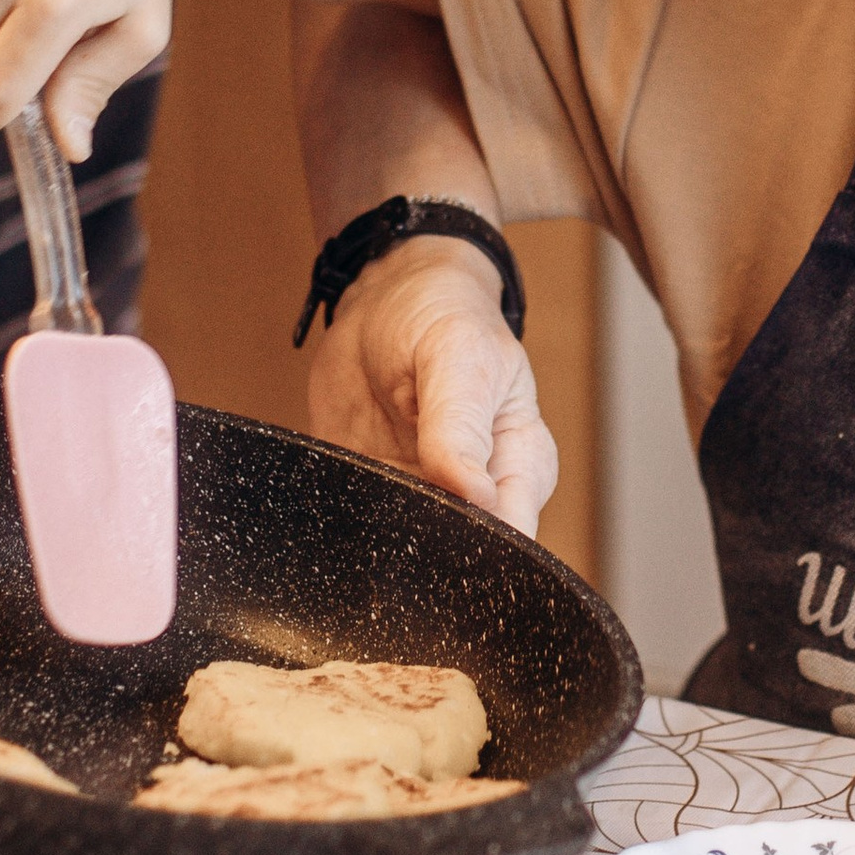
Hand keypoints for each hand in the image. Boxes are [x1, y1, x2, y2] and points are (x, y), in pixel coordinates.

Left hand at [306, 238, 557, 538]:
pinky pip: (357, 527)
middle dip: (425, 552)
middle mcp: (475, 494)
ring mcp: (420, 497)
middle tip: (390, 503)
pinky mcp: (371, 493)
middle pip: (459, 557)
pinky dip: (343, 520)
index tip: (436, 523)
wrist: (382, 297)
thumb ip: (461, 427)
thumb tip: (477, 497)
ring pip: (405, 552)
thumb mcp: (457, 355)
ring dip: (379, 537)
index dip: (479, 550)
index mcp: (519, 465)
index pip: (514, 537)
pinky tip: (335, 494)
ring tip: (362, 488)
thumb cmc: (441, 313)